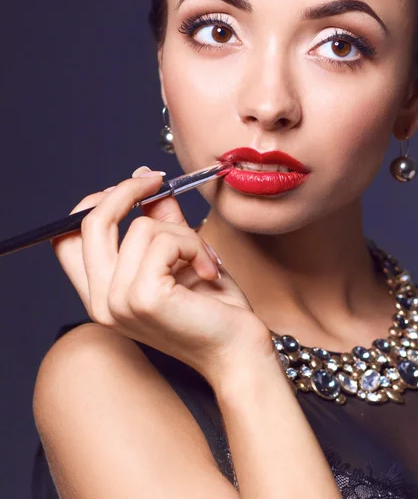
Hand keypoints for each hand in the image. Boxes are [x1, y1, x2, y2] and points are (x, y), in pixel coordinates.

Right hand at [50, 166, 273, 386]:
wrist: (238, 350)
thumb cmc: (214, 309)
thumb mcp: (182, 256)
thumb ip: (161, 221)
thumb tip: (147, 180)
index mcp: (103, 295)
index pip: (67, 239)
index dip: (94, 204)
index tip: (133, 187)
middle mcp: (101, 302)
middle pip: (89, 223)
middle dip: (126, 191)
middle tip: (158, 181)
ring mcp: (118, 303)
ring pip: (141, 228)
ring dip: (183, 233)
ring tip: (203, 258)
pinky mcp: (144, 299)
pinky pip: (164, 240)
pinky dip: (194, 245)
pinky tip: (208, 269)